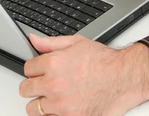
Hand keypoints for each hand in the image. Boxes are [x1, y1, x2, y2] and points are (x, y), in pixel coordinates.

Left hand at [20, 34, 148, 115]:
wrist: (123, 78)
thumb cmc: (103, 61)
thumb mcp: (76, 42)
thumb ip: (50, 42)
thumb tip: (33, 39)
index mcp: (53, 63)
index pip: (27, 69)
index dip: (34, 68)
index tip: (39, 70)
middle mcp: (54, 85)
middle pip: (26, 89)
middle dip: (34, 84)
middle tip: (44, 83)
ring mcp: (61, 105)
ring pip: (34, 108)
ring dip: (41, 102)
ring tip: (52, 96)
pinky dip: (53, 114)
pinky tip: (61, 106)